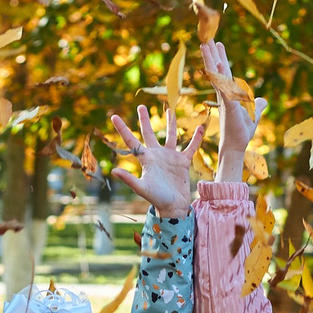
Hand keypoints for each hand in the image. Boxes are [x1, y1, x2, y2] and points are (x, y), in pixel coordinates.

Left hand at [108, 103, 207, 219]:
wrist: (173, 207)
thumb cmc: (156, 199)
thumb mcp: (142, 188)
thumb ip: (129, 179)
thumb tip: (113, 171)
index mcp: (146, 159)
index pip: (132, 140)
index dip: (122, 129)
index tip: (114, 116)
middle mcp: (157, 155)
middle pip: (149, 133)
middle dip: (145, 120)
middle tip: (141, 106)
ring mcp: (170, 157)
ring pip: (170, 136)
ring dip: (170, 123)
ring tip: (169, 110)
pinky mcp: (183, 162)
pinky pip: (190, 147)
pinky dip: (195, 138)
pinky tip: (199, 128)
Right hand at [200, 40, 264, 184]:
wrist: (236, 146)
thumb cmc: (242, 132)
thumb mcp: (254, 114)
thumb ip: (257, 105)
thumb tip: (263, 100)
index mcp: (228, 93)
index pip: (224, 72)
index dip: (220, 57)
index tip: (217, 44)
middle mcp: (224, 93)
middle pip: (216, 69)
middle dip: (211, 53)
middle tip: (206, 37)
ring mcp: (225, 98)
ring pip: (216, 74)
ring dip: (211, 59)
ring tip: (205, 44)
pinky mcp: (228, 104)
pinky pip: (224, 87)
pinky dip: (220, 76)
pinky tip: (218, 64)